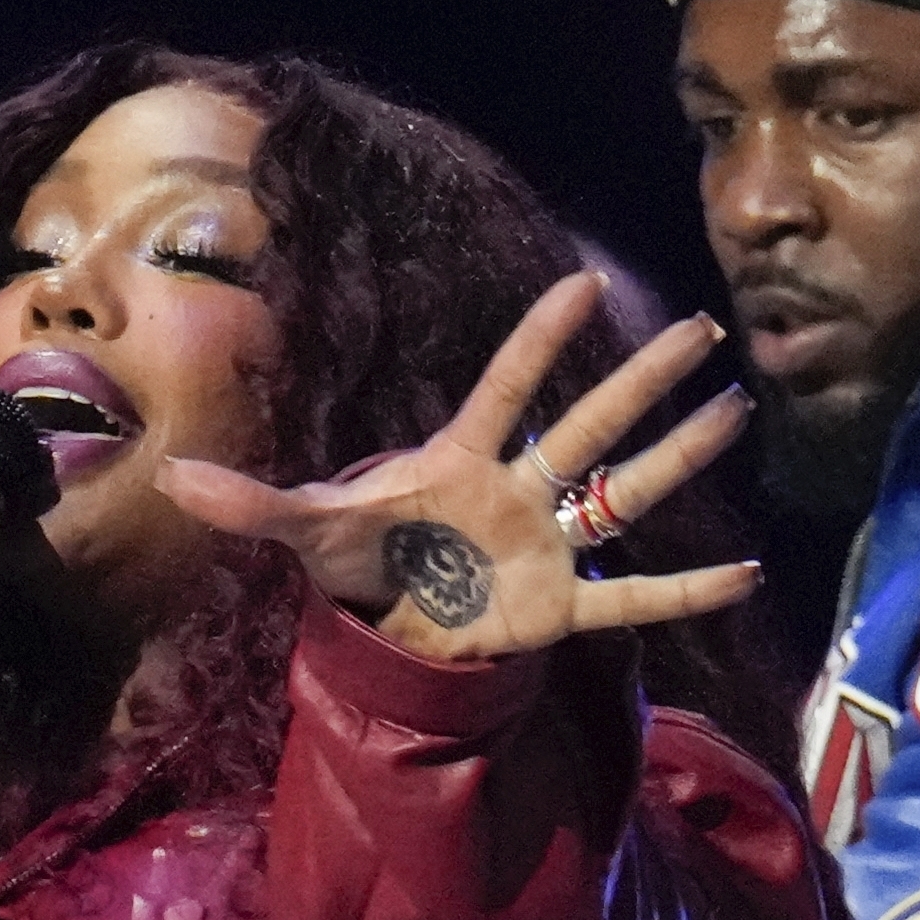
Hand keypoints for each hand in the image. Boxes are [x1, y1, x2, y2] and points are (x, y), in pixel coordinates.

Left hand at [162, 280, 760, 660]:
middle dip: (643, 379)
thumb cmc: (357, 565)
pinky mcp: (563, 608)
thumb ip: (248, 503)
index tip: (583, 282)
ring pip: (624, 493)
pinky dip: (685, 589)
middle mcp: (518, 491)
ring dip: (678, 456)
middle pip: (588, 424)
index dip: (539, 342)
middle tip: (702, 327)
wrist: (390, 637)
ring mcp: (548, 546)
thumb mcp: (303, 532)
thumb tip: (172, 477)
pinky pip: (634, 598)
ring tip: (734, 410)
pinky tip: (746, 569)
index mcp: (460, 461)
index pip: (504, 389)